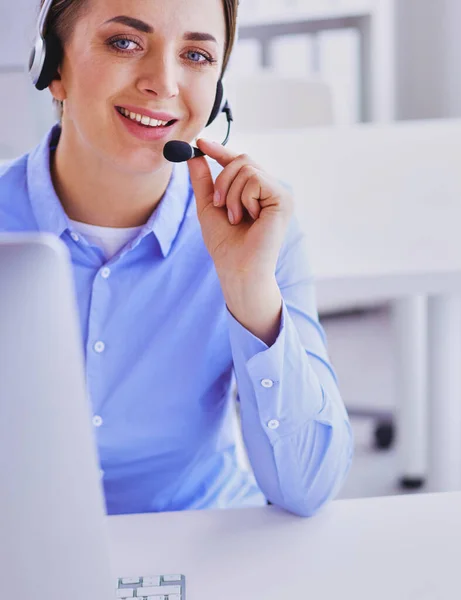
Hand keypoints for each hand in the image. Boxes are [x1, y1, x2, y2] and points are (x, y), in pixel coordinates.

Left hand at [187, 138, 293, 281]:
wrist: (237, 268)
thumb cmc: (225, 244)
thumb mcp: (209, 206)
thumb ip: (203, 180)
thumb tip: (193, 154)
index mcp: (256, 191)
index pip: (239, 162)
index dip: (220, 150)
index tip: (200, 143)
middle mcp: (271, 189)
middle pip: (242, 159)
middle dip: (222, 180)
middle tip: (218, 204)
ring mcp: (280, 193)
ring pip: (247, 168)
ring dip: (231, 194)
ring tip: (236, 218)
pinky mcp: (284, 199)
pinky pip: (255, 179)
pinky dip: (243, 199)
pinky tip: (249, 218)